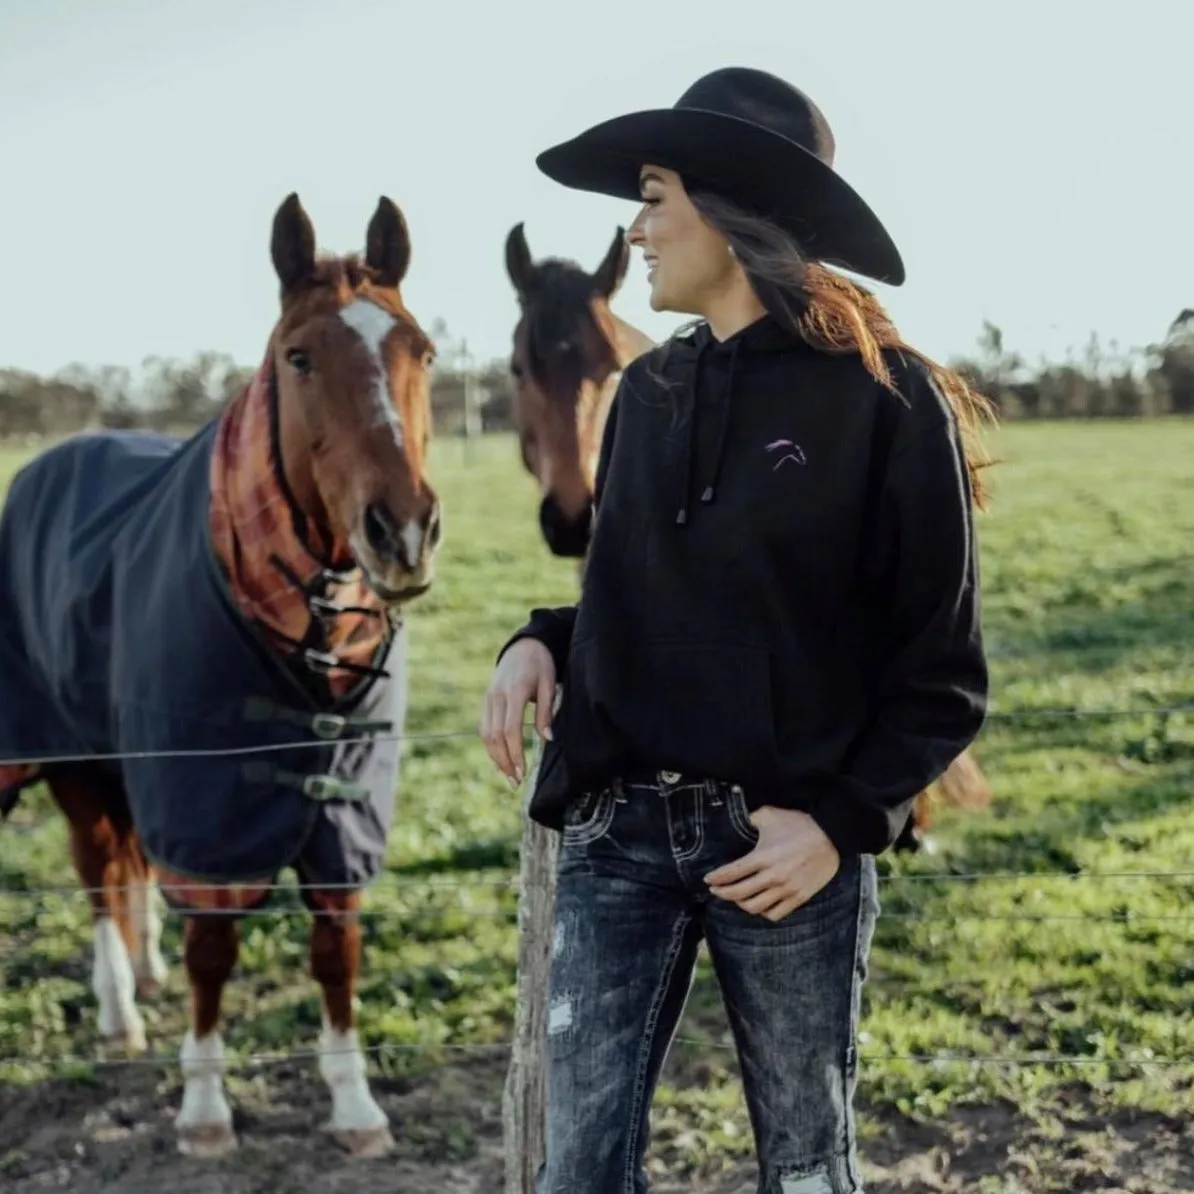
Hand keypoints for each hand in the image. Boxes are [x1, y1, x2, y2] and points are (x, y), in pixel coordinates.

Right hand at [479, 638, 555, 785]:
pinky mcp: (486, 699)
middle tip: (515, 782)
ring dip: (495, 757)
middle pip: (495, 736)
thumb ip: (546, 713)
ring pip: (486, 734)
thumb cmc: (541, 664)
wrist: (524, 644)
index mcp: (514, 691)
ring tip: (508, 776)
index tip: (522, 773)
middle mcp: (497, 696)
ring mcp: (489, 697)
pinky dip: (490, 746)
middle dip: (504, 762)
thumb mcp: (549, 684)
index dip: (515, 754)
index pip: (510, 730)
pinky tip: (499, 760)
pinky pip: (484, 727)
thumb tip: (547, 740)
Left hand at [704, 806, 839, 920]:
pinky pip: (775, 914)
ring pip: (754, 908)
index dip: (716, 878)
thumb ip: (750, 819)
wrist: (832, 837)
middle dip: (722, 893)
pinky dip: (762, 912)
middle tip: (716, 890)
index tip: (707, 880)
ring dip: (740, 904)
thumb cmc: (800, 824)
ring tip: (736, 897)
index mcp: (763, 857)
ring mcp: (786, 890)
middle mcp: (772, 877)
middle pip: (738, 894)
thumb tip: (737, 820)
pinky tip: (758, 904)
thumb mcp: (770, 815)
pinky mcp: (799, 898)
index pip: (731, 873)